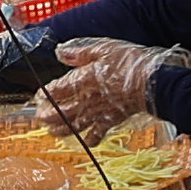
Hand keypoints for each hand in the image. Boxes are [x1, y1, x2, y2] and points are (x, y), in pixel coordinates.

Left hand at [40, 45, 157, 131]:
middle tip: (39, 117)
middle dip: (48, 115)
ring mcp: (98, 112)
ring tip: (52, 132)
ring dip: (61, 130)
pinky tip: (86, 140)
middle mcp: (87, 100)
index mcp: (82, 80)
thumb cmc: (129, 64)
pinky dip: (90, 139)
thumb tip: (60, 52)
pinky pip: (97, 133)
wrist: (151, 83)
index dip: (46, 94)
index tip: (39, 96)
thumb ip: (79, 53)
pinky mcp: (111, 120)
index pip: (57, 90)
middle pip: (62, 111)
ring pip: (75, 125)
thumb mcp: (103, 49)